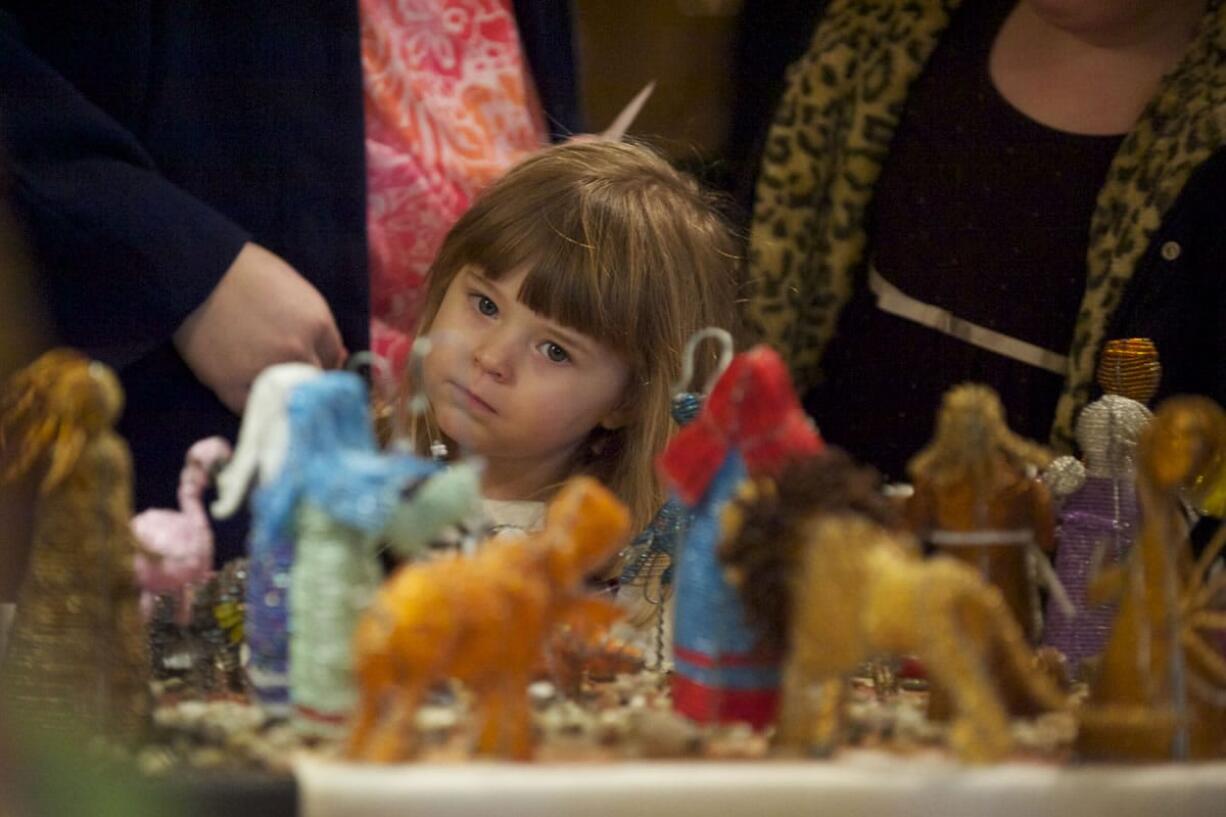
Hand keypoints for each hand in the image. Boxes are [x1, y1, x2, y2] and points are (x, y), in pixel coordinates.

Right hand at [173, 242, 346, 412]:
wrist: (194, 269)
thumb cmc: (244, 270)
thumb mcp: (294, 287)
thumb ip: (315, 323)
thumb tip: (335, 354)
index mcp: (317, 323)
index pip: (335, 359)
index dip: (322, 362)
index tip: (311, 364)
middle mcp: (298, 350)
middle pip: (316, 382)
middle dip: (306, 380)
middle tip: (286, 373)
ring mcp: (266, 370)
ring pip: (287, 397)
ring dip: (280, 393)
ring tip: (262, 378)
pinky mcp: (232, 385)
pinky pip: (252, 407)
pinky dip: (250, 401)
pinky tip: (243, 385)